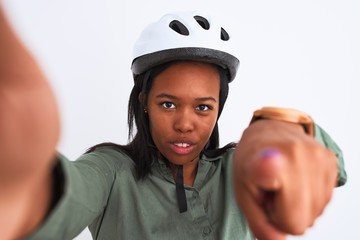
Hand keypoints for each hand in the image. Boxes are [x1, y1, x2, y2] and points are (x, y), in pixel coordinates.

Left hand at [233, 119, 337, 239]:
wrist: (269, 129)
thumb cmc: (252, 159)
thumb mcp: (243, 192)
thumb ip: (259, 222)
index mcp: (269, 163)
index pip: (289, 218)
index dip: (274, 215)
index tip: (266, 189)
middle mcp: (299, 157)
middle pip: (302, 222)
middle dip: (285, 214)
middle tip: (272, 191)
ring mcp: (320, 158)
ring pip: (316, 213)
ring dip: (298, 205)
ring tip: (283, 183)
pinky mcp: (332, 161)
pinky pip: (325, 200)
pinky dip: (310, 196)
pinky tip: (296, 179)